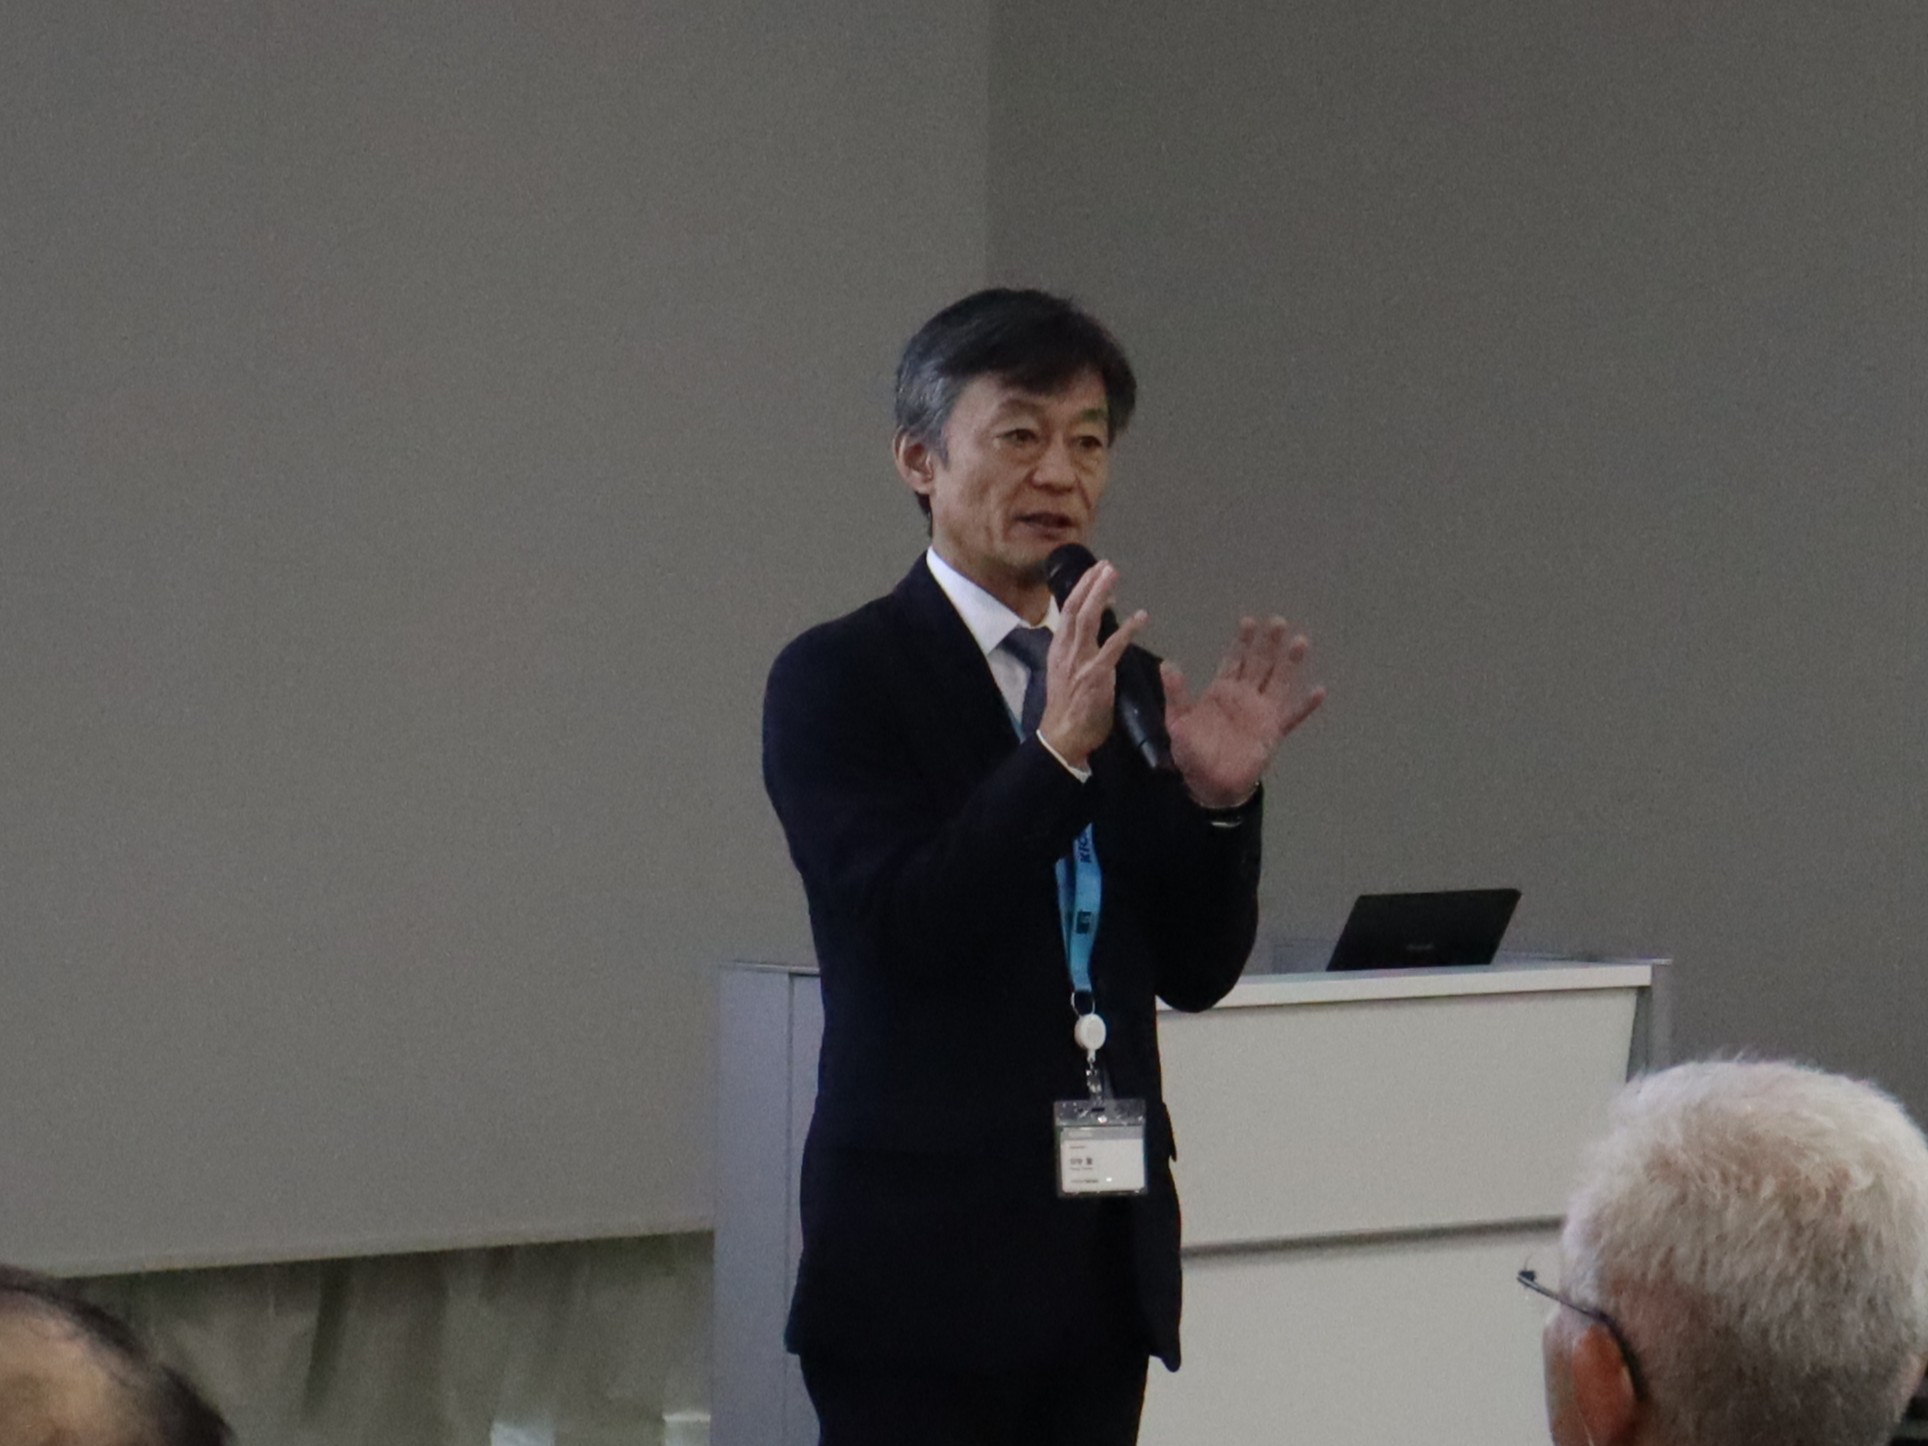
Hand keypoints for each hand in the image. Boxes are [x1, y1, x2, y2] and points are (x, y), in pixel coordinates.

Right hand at [1036, 560, 1147, 767]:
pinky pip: (1111, 648)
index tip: (1093, 572)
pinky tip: (1140, 617)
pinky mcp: (1094, 676)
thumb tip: (1092, 633)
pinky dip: (1126, 630)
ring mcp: (1079, 662)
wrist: (1062, 737)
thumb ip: (1077, 653)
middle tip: (1106, 565)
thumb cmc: (1068, 709)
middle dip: (1089, 584)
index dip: (1080, 590)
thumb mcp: (1066, 674)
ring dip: (1101, 594)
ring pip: (1088, 620)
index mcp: (1058, 649)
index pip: (1067, 612)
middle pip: (1075, 608)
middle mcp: (1065, 651)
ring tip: (1114, 575)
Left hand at [1161, 617, 1324, 808]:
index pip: (1234, 659)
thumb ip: (1176, 694)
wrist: (1209, 785)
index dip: (1242, 641)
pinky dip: (1305, 705)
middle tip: (1278, 621)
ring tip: (1300, 642)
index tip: (1249, 621)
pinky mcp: (1273, 732)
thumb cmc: (1191, 754)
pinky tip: (1319, 691)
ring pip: (1279, 682)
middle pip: (1259, 664)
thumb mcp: (1177, 722)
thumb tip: (1167, 663)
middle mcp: (1245, 696)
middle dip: (1268, 643)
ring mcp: (1261, 713)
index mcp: (1221, 691)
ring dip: (1289, 663)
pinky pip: (1292, 716)